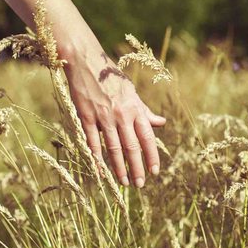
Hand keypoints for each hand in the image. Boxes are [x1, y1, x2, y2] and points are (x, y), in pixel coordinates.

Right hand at [63, 46, 165, 187]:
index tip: (154, 172)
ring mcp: (103, 116)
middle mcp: (121, 114)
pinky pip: (93, 142)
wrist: (87, 62)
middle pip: (132, 147)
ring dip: (119, 168)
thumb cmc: (111, 77)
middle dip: (137, 168)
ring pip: (113, 148)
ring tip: (124, 182)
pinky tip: (101, 170)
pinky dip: (97, 158)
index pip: (147, 137)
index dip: (152, 156)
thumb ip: (145, 110)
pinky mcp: (87, 117)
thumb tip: (161, 123)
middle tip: (140, 185)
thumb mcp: (132, 92)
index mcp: (135, 108)